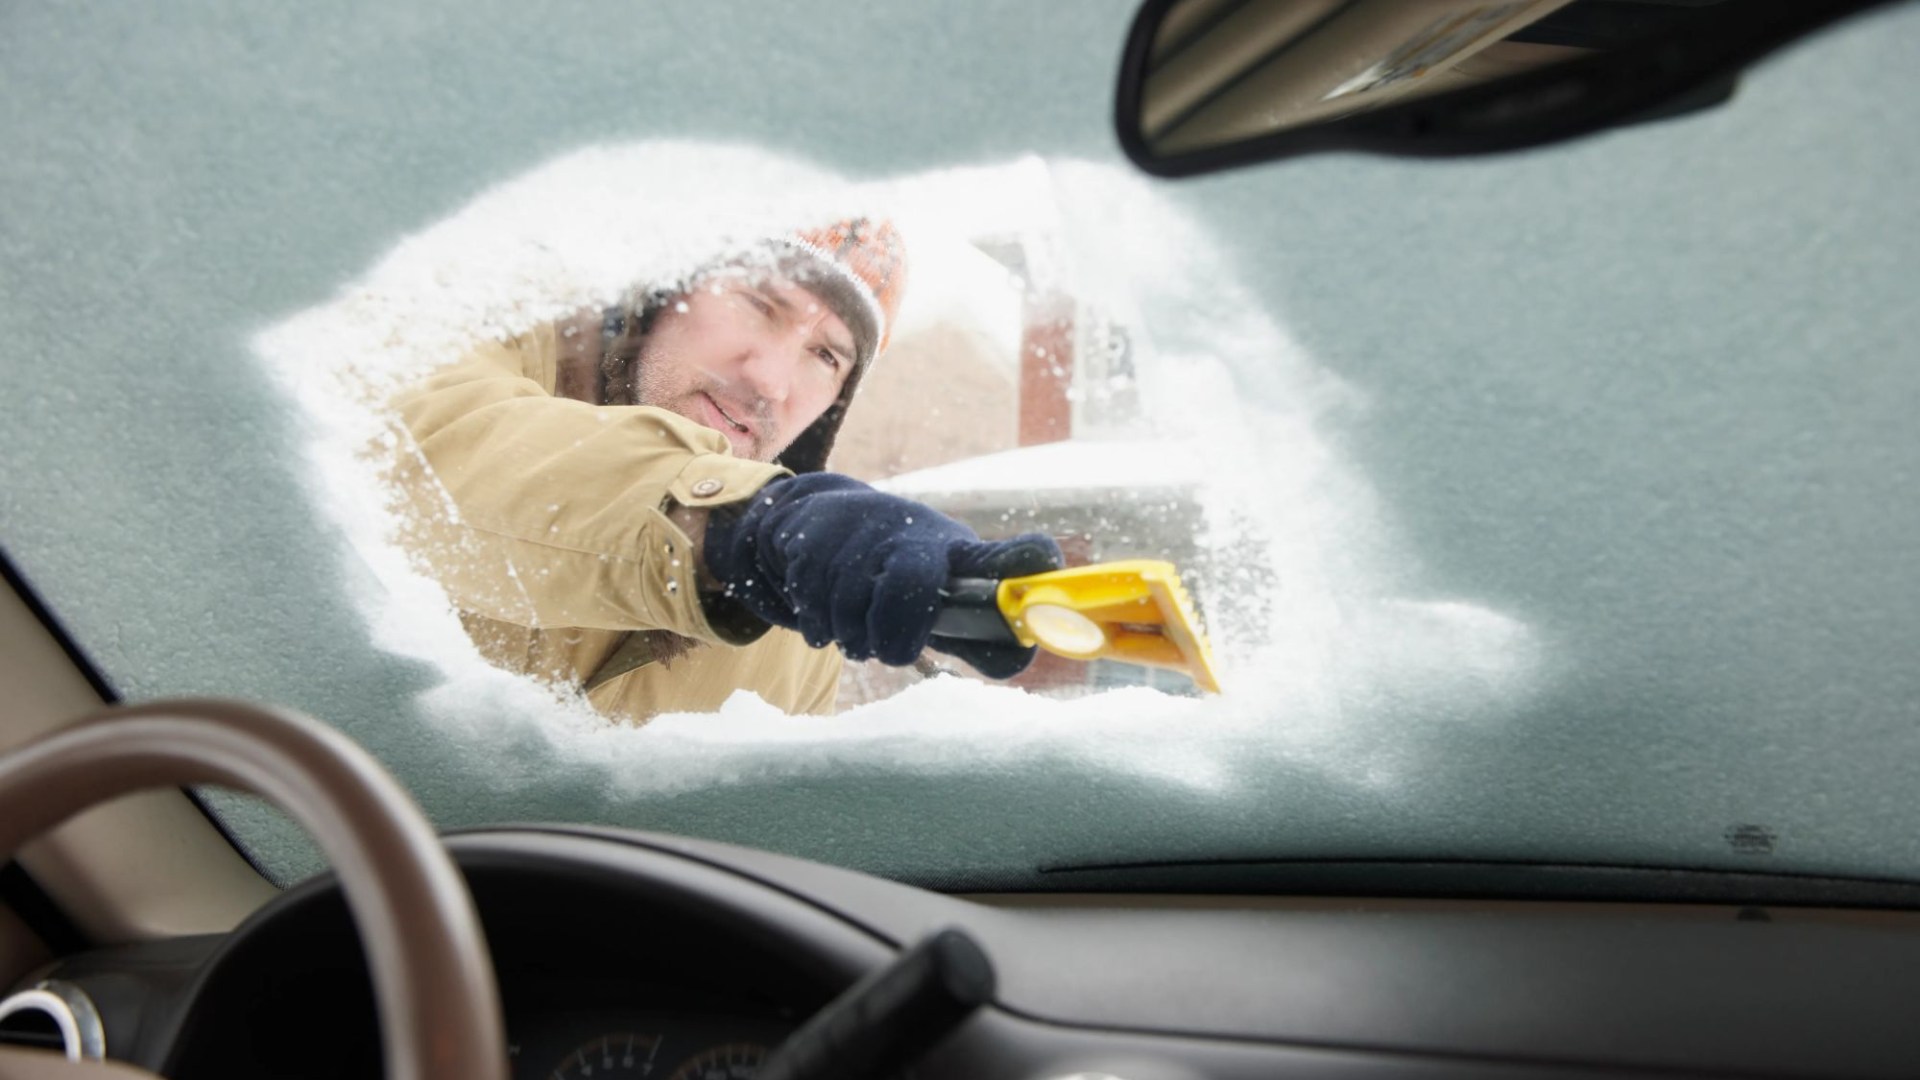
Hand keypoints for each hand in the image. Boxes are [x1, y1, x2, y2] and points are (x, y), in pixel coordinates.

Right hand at [703, 474, 1062, 674]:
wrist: (824, 522)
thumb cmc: (904, 569)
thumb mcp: (945, 591)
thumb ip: (978, 634)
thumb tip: (1015, 662)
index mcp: (956, 554)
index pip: (1001, 556)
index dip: (1023, 561)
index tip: (1042, 565)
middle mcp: (913, 534)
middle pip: (909, 586)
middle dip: (895, 634)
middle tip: (891, 650)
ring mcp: (862, 534)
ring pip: (853, 609)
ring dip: (854, 637)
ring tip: (860, 629)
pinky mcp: (814, 541)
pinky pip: (816, 609)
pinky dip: (821, 627)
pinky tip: (830, 614)